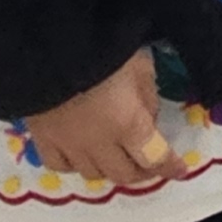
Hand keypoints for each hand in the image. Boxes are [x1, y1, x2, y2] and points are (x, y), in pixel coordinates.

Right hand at [22, 51, 171, 187]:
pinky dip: (75, 166)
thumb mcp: (139, 65)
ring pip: (92, 174)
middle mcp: (99, 144)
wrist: (46, 47)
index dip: (170, 167)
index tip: (180, 170)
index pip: (155, 158)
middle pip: (124, 174)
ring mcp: (67, 145)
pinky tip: (81, 156)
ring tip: (118, 158)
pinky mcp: (41, 139)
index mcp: (128, 125)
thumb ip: (148, 96)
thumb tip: (148, 119)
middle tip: (150, 164)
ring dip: (110, 170)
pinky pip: (60, 166)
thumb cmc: (101, 49)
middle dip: (142, 172)